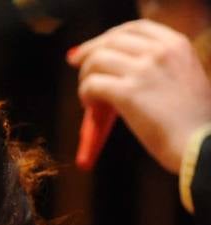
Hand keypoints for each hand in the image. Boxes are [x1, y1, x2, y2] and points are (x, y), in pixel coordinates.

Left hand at [69, 19, 210, 170]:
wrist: (198, 145)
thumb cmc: (189, 121)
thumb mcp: (183, 78)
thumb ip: (158, 66)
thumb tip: (118, 67)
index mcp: (177, 45)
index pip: (134, 28)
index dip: (108, 37)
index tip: (93, 48)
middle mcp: (160, 52)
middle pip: (111, 41)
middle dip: (89, 53)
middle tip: (76, 65)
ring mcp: (144, 70)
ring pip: (96, 60)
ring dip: (85, 77)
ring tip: (90, 97)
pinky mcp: (128, 93)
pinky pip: (92, 84)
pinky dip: (85, 94)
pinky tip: (90, 107)